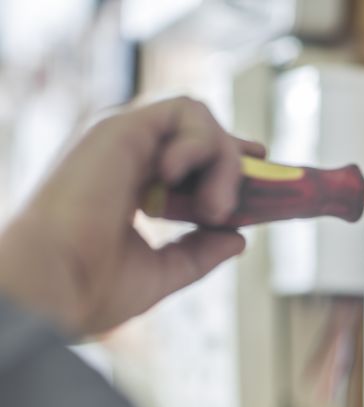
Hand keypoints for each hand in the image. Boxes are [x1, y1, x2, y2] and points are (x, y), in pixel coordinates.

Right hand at [0, 97, 264, 335]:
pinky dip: (206, 144)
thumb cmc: (93, 287)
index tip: (259, 168)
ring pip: (200, 121)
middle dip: (234, 165)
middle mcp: (128, 158)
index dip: (227, 159)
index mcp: (131, 185)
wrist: (54, 287)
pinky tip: (197, 189)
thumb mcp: (163, 271)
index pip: (189, 156)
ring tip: (215, 208)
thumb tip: (238, 238)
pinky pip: (185, 112)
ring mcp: (125, 140)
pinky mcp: (123, 128)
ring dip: (223, 162)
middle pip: (201, 135)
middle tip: (230, 212)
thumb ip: (200, 251)